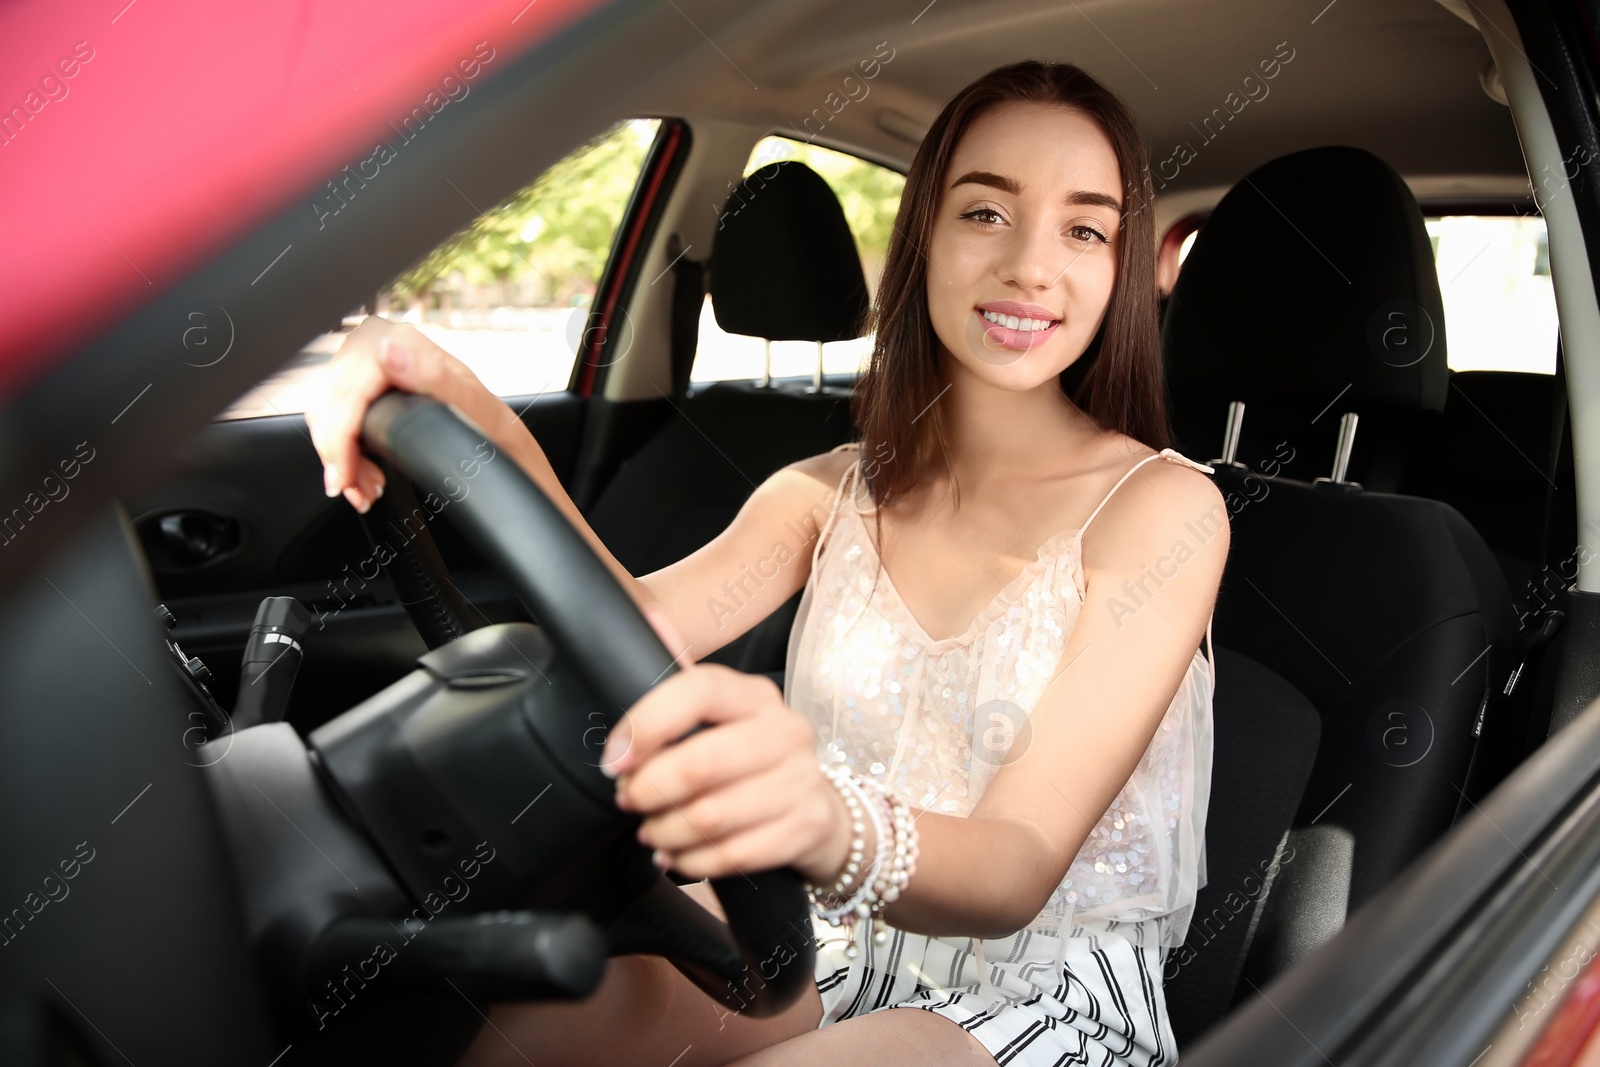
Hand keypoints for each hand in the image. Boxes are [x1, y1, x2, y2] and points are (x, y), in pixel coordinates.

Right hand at [304, 317, 520, 512]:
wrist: (497, 440)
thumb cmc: (490, 426)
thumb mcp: (473, 408)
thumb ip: (433, 377)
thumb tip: (389, 352)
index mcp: (405, 340)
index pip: (347, 389)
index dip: (340, 438)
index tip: (345, 477)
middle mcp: (382, 340)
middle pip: (330, 402)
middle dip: (339, 456)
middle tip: (361, 492)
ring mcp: (368, 358)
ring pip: (324, 412)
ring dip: (339, 458)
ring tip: (366, 487)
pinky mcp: (361, 378)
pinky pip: (331, 415)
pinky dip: (341, 450)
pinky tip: (361, 472)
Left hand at [600, 664, 853, 885]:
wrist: (819, 811)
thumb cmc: (753, 758)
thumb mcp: (722, 715)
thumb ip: (680, 679)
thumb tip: (648, 619)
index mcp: (755, 696)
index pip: (698, 691)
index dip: (647, 724)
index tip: (615, 759)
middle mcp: (785, 731)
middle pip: (702, 763)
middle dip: (650, 789)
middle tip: (629, 799)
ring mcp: (801, 781)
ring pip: (712, 816)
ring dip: (665, 831)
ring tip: (649, 832)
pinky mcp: (805, 826)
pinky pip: (735, 854)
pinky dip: (693, 862)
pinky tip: (676, 858)